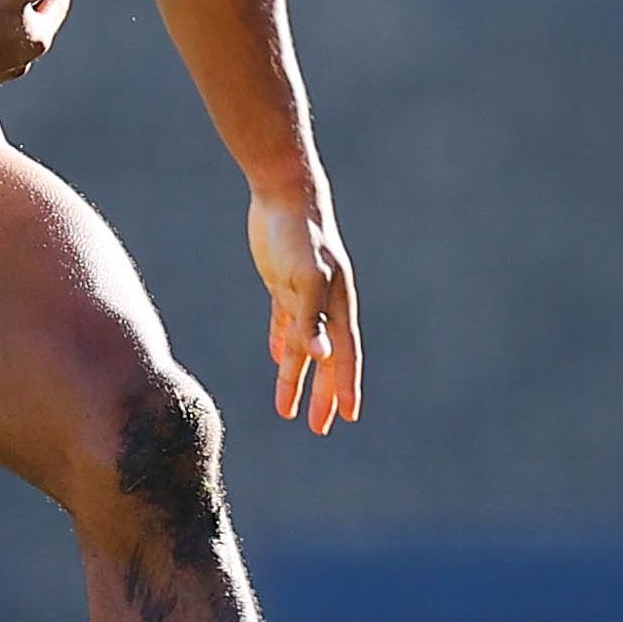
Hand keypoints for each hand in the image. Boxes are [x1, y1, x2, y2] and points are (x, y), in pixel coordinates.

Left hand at [247, 190, 361, 435]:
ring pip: (303, 346)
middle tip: (320, 428)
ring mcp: (303, 294)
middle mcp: (324, 304)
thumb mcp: (304, 278)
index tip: (347, 417)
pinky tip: (276, 357)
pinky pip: (284, 321)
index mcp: (336, 306)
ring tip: (286, 410)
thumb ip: (310, 316)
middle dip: (323, 394)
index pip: (344, 356)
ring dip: (296, 377)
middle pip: (326, 359)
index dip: (346, 387)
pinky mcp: (282, 282)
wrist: (285, 193)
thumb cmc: (298, 235)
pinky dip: (281, 342)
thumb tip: (322, 354)